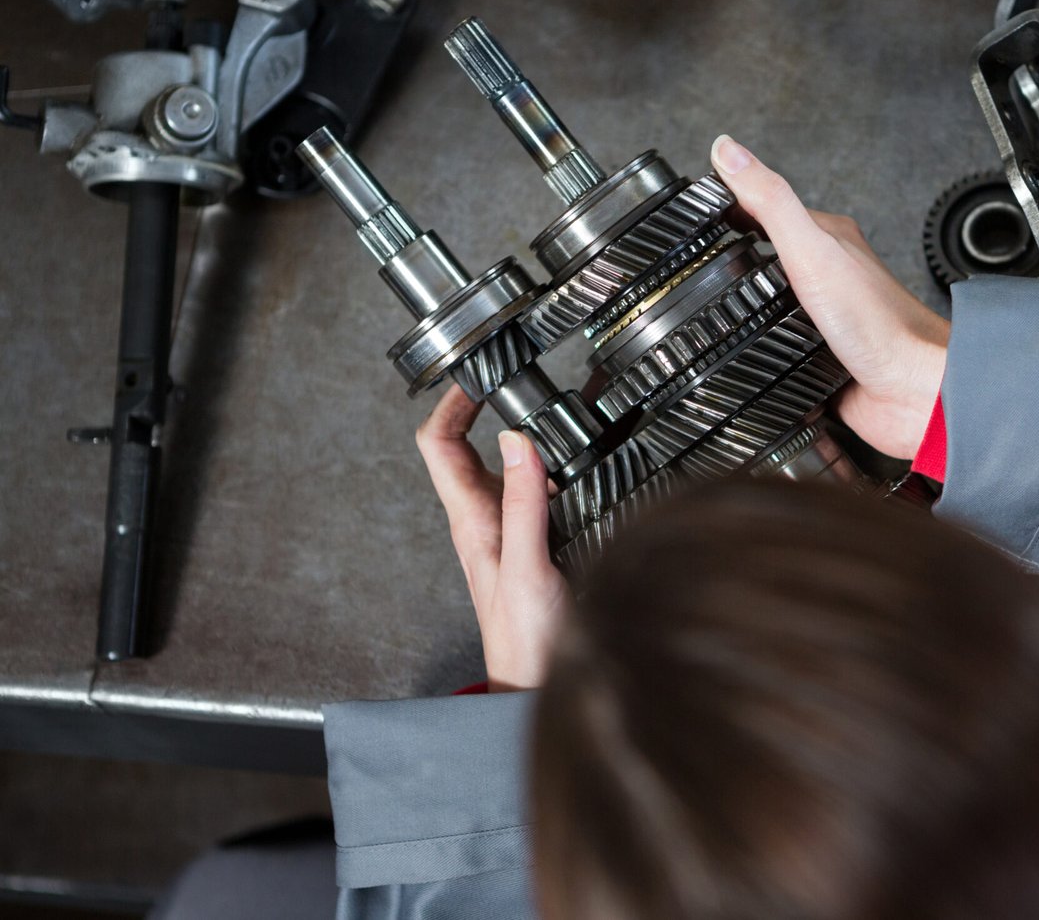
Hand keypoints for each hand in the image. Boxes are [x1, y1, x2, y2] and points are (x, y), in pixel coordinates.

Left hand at [415, 385, 566, 690]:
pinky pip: (532, 493)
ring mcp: (506, 533)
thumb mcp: (529, 566)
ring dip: (520, 435)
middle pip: (467, 449)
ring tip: (548, 408)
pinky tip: (575, 465)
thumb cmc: (527, 644)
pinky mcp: (532, 546)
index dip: (451, 403)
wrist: (539, 688)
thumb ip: (523, 505)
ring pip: (503, 469)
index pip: (440, 445)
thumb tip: (517, 441)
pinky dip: (548, 468)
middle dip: (484, 407)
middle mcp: (484, 522)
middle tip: (513, 378)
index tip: (477, 374)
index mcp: (472, 521)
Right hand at [712, 136, 948, 459]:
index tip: (696, 203)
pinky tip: (747, 350)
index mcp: (828, 240)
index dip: (732, 203)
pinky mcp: (821, 359)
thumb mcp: (811, 249)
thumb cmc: (878, 322)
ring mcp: (825, 319)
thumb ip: (770, 200)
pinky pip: (783, 348)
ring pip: (776, 303)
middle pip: (771, 256)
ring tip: (712, 298)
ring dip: (747, 303)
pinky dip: (762, 348)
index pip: (770, 208)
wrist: (912, 390)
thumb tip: (728, 149)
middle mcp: (828, 276)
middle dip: (735, 255)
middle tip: (698, 251)